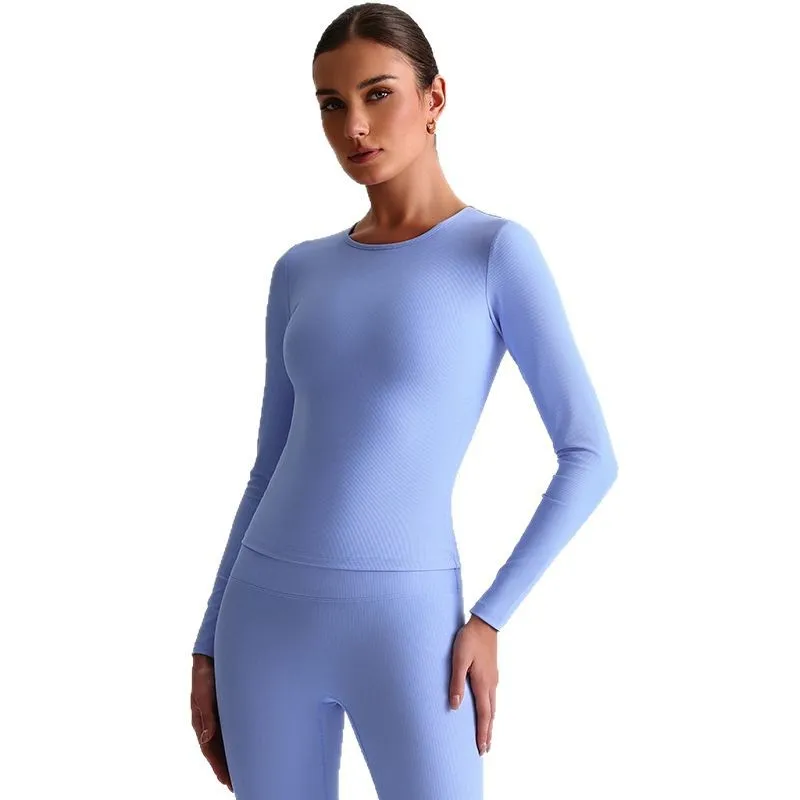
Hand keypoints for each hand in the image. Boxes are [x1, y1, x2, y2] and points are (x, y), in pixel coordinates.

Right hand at [191, 654, 232, 791]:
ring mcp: (218, 712)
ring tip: (242, 771)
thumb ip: (206, 715)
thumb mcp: (204, 693)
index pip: (209, 749)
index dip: (218, 766)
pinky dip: (238, 738)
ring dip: (232, 754)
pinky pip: (232, 726)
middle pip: (217, 748)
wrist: (211, 652)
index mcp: (200, 719)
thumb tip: (206, 738)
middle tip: (236, 783)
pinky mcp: (227, 704)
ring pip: (225, 739)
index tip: (227, 781)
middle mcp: (209, 719)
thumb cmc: (204, 672)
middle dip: (226, 766)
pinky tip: (247, 745)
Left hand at [449, 613, 498, 754]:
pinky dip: (490, 710)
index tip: (481, 749)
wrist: (484, 624)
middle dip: (488, 733)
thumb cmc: (469, 640)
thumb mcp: (459, 660)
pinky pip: (492, 697)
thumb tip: (455, 707)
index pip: (484, 715)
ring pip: (493, 706)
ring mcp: (493, 678)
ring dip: (489, 722)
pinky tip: (486, 708)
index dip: (482, 733)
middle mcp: (491, 684)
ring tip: (487, 734)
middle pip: (491, 714)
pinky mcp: (492, 672)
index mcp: (482, 684)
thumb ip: (456, 682)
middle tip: (485, 749)